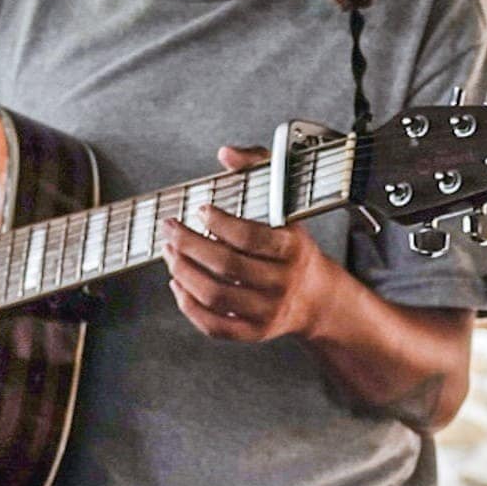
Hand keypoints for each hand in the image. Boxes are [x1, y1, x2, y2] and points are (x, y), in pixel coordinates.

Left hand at [162, 144, 330, 343]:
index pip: (251, 238)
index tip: (201, 210)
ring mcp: (267, 311)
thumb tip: (226, 153)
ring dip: (183, 272)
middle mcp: (282, 283)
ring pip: (215, 296)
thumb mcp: (286, 204)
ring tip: (169, 252)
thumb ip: (258, 169)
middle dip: (189, 244)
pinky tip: (178, 283)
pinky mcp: (253, 332)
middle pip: (227, 266)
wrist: (317, 298)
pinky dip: (189, 306)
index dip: (220, 223)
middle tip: (170, 228)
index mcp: (293, 250)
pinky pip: (214, 325)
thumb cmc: (294, 247)